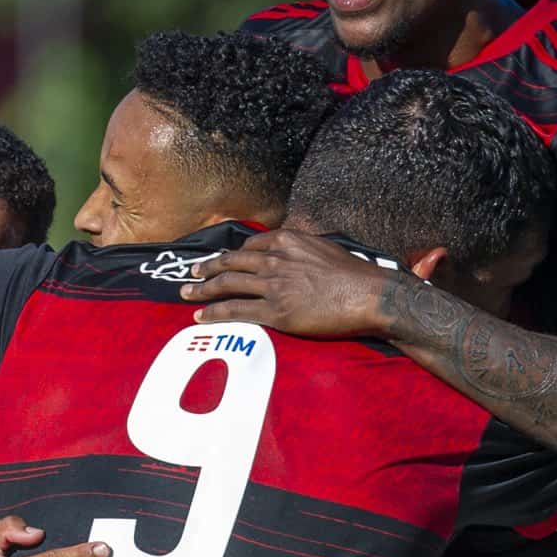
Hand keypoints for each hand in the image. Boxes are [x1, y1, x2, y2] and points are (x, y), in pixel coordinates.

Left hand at [180, 231, 393, 336]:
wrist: (369, 295)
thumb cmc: (356, 274)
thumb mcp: (326, 248)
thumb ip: (304, 250)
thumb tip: (298, 254)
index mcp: (288, 240)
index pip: (250, 245)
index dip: (231, 254)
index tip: (221, 259)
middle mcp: (275, 259)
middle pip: (231, 262)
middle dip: (207, 268)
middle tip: (192, 272)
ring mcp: (273, 285)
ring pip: (226, 284)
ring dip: (202, 289)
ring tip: (187, 293)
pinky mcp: (276, 311)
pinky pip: (235, 310)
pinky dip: (213, 313)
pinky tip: (201, 316)